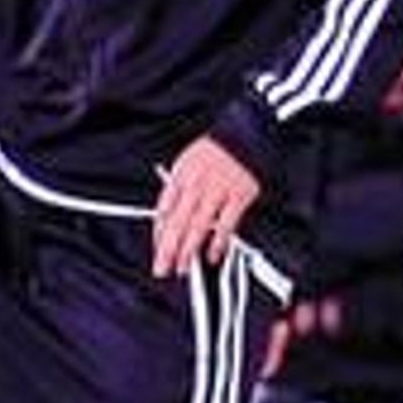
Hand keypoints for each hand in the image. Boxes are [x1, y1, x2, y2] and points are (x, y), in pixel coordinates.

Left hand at [152, 137, 261, 278]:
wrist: (245, 133)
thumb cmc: (214, 151)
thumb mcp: (186, 163)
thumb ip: (176, 190)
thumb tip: (165, 218)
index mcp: (180, 175)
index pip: (163, 209)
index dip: (158, 233)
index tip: (157, 249)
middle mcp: (196, 184)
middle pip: (177, 222)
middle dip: (167, 249)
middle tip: (161, 268)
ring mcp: (218, 190)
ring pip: (198, 226)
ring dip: (188, 250)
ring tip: (182, 268)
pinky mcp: (239, 196)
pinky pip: (226, 224)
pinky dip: (218, 242)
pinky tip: (212, 255)